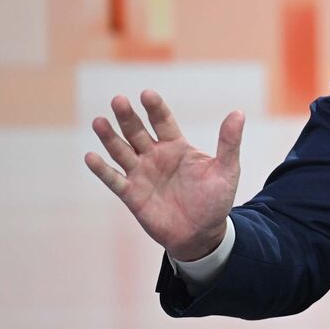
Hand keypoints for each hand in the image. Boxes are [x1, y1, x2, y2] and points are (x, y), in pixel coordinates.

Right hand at [85, 89, 244, 260]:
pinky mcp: (132, 194)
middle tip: (118, 100)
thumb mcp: (227, 170)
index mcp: (177, 146)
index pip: (163, 121)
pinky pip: (114, 179)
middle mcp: (155, 156)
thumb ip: (229, 142)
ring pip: (121, 151)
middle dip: (127, 116)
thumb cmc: (215, 200)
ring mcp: (141, 174)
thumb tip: (238, 113)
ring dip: (109, 137)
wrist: (202, 234)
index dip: (155, 108)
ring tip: (99, 121)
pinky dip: (102, 169)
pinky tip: (90, 157)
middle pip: (137, 131)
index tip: (146, 94)